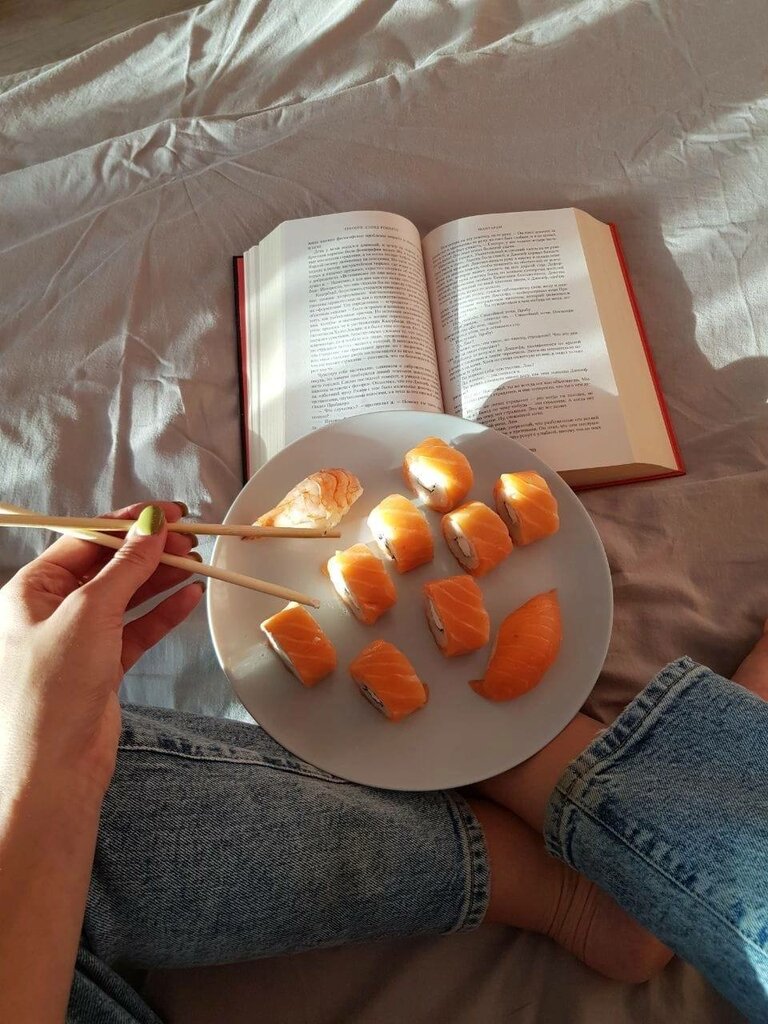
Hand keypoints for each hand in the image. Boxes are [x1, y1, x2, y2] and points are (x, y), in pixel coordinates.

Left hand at [0, 501, 203, 800]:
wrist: (53, 769)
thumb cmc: (51, 690)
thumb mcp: (89, 613)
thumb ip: (125, 566)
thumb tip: (150, 524)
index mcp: (31, 590)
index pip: (85, 540)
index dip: (129, 523)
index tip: (170, 513)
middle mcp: (51, 610)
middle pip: (108, 566)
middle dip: (150, 550)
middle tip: (191, 539)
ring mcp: (78, 639)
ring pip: (126, 596)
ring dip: (161, 578)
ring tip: (197, 563)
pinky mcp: (102, 666)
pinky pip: (137, 629)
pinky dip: (163, 613)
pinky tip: (189, 598)